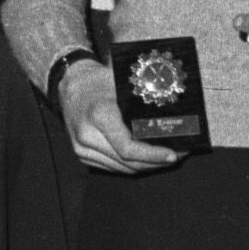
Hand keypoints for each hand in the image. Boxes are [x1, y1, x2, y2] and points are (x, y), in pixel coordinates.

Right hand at [58, 63, 185, 175]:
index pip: (128, 149)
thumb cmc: (99, 81)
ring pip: (122, 168)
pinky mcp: (82, 155)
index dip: (153, 155)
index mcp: (99, 116)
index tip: (173, 154)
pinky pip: (112, 166)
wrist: (71, 85)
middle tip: (177, 155)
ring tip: (166, 158)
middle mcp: (87, 135)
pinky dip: (131, 165)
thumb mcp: (122, 84)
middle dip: (156, 162)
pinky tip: (146, 158)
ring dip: (146, 166)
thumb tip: (175, 115)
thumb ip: (144, 101)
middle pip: (128, 162)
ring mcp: (82, 148)